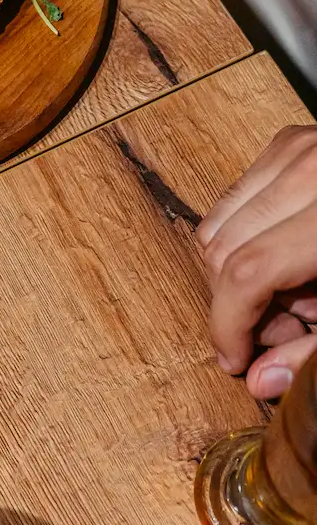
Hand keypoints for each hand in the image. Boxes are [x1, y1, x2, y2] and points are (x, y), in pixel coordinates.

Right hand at [196, 124, 316, 393]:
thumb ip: (314, 351)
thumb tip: (261, 382)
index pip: (247, 272)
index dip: (229, 324)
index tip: (236, 357)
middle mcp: (311, 172)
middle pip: (224, 251)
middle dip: (238, 302)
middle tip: (279, 328)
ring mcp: (298, 150)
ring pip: (218, 224)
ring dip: (236, 269)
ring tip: (287, 291)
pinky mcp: (290, 142)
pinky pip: (235, 197)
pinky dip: (245, 234)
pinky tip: (285, 254)